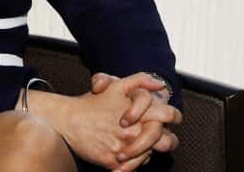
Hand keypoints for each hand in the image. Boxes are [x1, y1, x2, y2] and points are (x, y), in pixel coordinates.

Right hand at [28, 72, 168, 168]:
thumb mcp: (118, 85)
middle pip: (165, 141)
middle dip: (167, 140)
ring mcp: (124, 147)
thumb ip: (142, 80)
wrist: (68, 120)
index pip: (169, 115)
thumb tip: (160, 85)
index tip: (174, 119)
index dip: (175, 116)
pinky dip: (133, 163)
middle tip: (163, 140)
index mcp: (140, 112)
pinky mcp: (113, 161)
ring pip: (149, 155)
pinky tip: (127, 155)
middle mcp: (134, 131)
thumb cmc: (93, 103)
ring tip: (141, 146)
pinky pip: (132, 167)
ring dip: (148, 151)